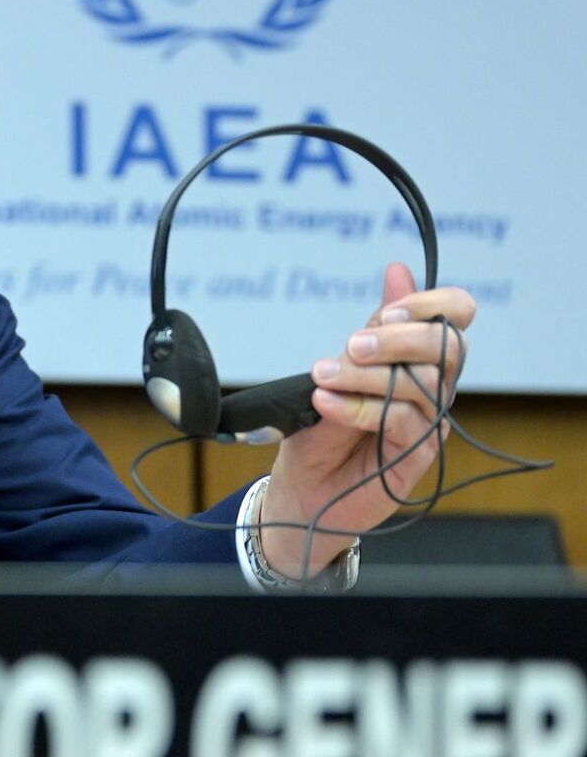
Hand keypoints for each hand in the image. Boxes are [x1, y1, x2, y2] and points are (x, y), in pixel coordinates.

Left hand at [259, 262, 474, 578]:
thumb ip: (374, 326)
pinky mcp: (416, 456)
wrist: (302, 486)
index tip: (387, 309)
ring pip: (419, 383)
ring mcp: (427, 422)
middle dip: (397, 338)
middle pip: (445, 347)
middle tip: (351, 344)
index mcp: (417, 358)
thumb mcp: (339, 367)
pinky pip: (401, 420)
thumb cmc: (320, 425)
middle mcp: (431, 387)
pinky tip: (325, 401)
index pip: (455, 317)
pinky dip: (358, 406)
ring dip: (364, 376)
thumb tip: (398, 270)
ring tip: (321, 377)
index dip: (432, 304)